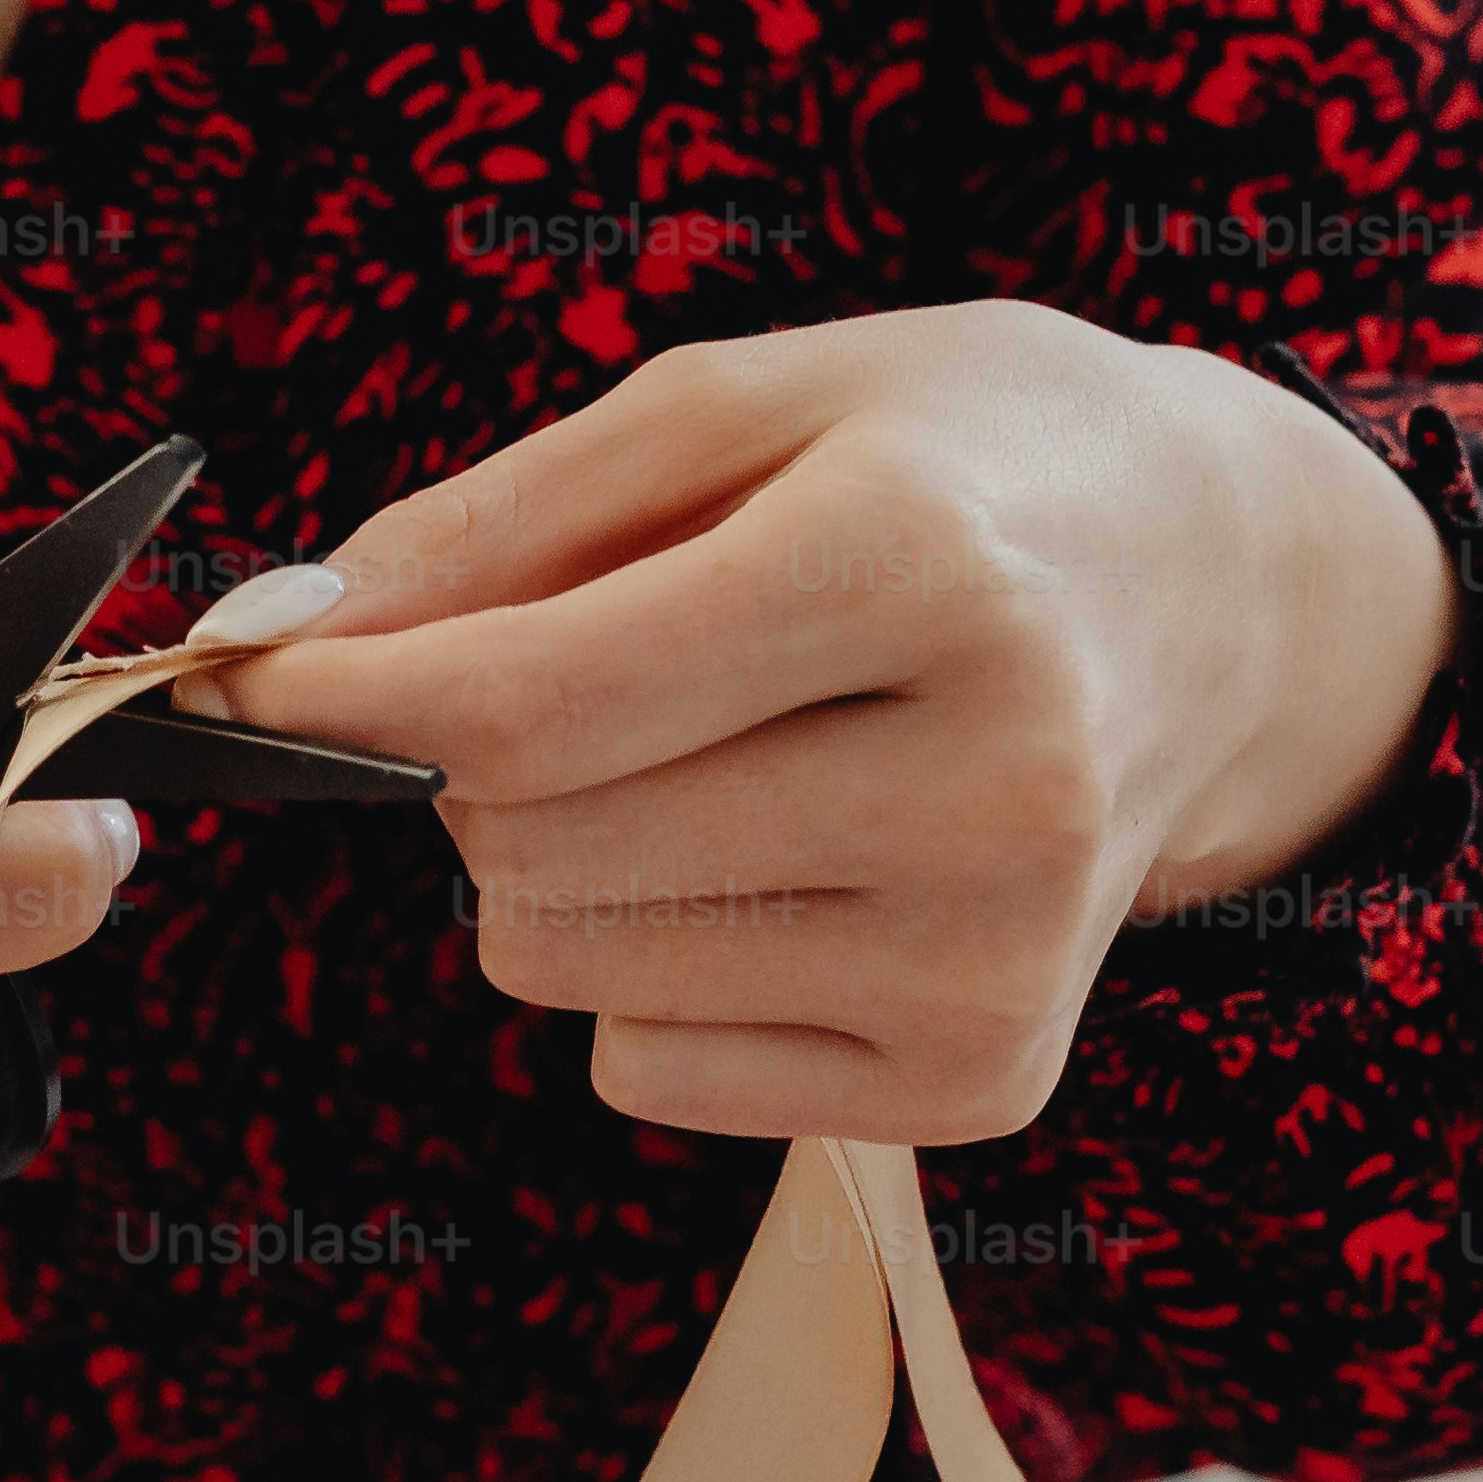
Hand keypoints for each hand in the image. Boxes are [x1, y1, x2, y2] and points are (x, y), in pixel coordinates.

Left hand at [206, 308, 1451, 1143]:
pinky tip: (791, 864)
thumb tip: (284, 641)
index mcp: (922, 567)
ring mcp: (998, 958)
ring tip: (716, 756)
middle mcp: (989, 783)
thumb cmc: (953, 467)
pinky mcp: (988, 1079)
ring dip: (564, 866)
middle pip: (534, 846)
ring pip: (570, 970)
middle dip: (476, 763)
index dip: (352, 704)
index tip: (262, 677)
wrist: (1220, 598)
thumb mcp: (744, 402)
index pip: (541, 705)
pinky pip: (652, 1069)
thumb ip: (503, 515)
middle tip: (578, 672)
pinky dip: (658, 971)